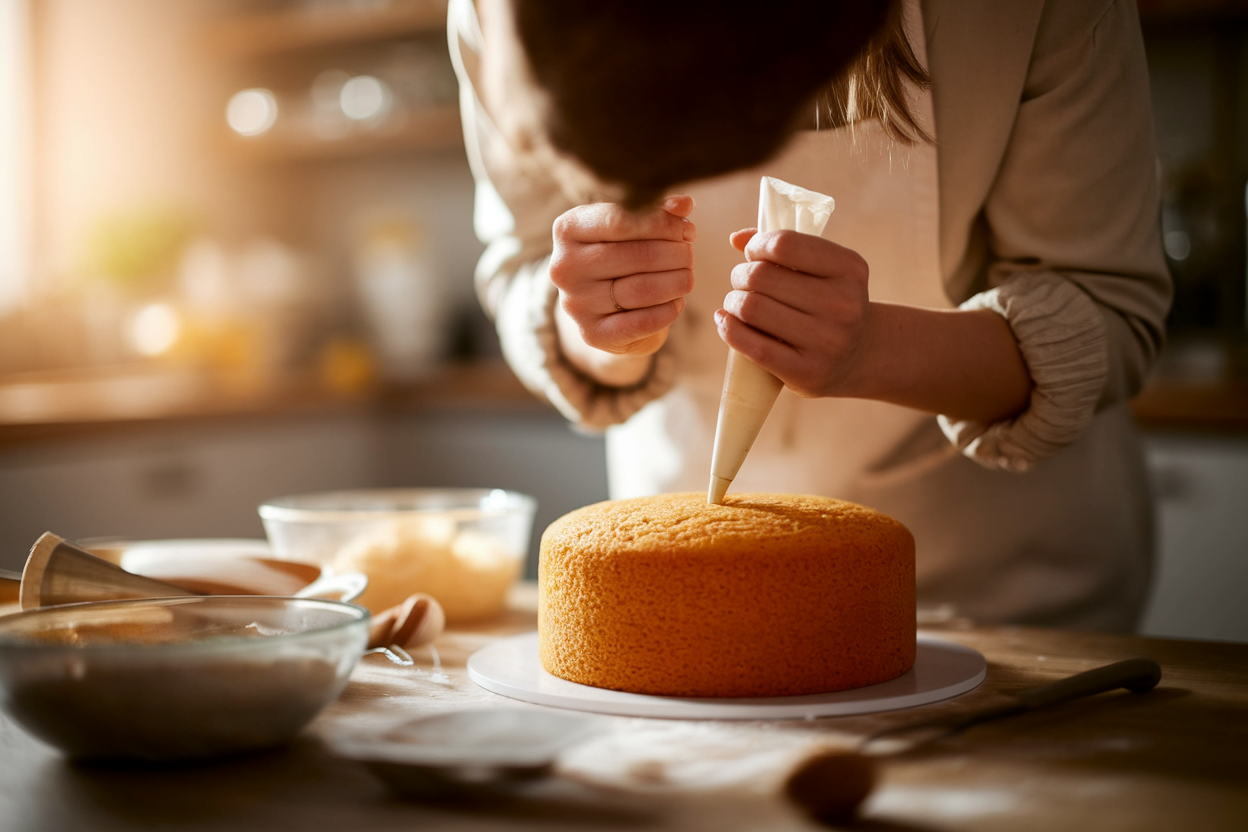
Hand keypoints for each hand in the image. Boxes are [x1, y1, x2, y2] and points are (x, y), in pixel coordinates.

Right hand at [550, 195, 695, 358]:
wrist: (601, 309)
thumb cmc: (620, 257)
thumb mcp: (632, 228)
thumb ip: (658, 211)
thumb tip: (684, 204)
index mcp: (568, 229)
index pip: (622, 220)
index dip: (663, 225)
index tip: (688, 231)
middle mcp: (564, 265)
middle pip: (636, 256)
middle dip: (675, 255)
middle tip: (689, 256)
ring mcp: (576, 302)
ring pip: (642, 289)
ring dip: (676, 282)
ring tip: (687, 278)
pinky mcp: (592, 333)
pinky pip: (642, 322)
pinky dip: (668, 311)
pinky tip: (677, 302)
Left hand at [716, 228, 870, 397]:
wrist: (858, 357)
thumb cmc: (828, 304)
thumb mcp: (821, 270)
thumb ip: (782, 249)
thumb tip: (736, 238)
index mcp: (849, 269)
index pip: (784, 244)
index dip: (757, 246)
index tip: (752, 254)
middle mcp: (843, 304)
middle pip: (760, 276)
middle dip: (740, 276)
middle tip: (741, 283)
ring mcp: (827, 341)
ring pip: (751, 308)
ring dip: (732, 302)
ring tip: (736, 304)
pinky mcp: (807, 372)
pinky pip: (753, 346)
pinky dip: (728, 329)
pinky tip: (725, 321)